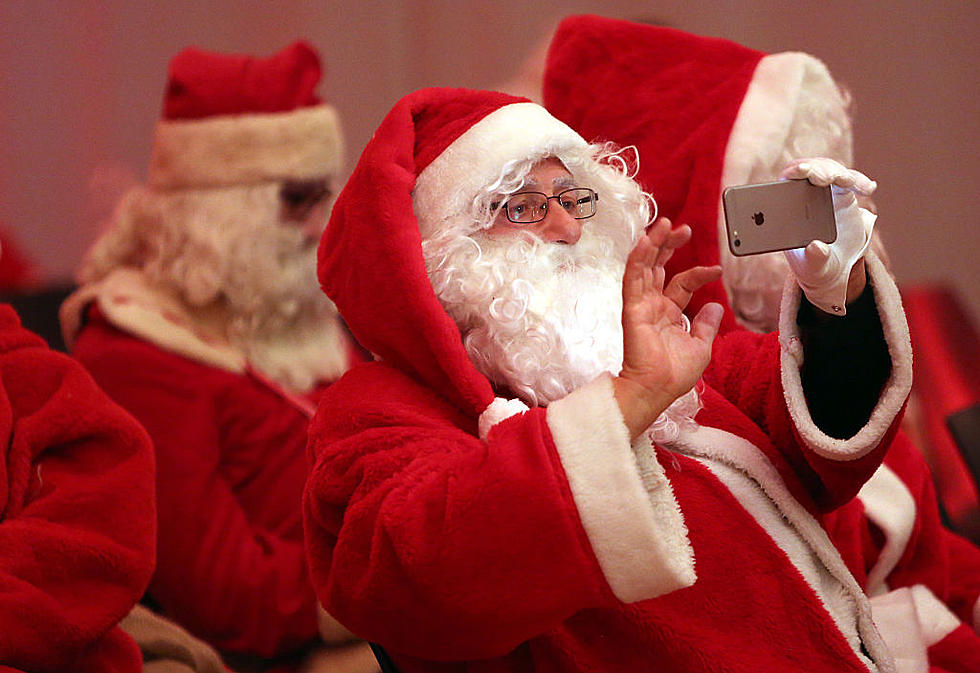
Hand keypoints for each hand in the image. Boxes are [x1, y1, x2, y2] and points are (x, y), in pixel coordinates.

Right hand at [613, 218, 723, 438]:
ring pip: (645, 266)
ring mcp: (641, 305)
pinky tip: (645, 241)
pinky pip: (633, 278)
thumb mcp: (700, 347)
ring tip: (665, 224)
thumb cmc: (675, 374)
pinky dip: (638, 259)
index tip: (718, 268)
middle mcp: (653, 305)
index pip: (682, 283)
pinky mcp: (632, 308)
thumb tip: (714, 305)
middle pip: (660, 267)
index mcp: (668, 313)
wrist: (657, 389)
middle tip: (682, 228)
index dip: (699, 273)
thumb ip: (706, 325)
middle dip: (670, 246)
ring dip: (653, 244)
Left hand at [780, 158, 877, 314]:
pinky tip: (868, 189)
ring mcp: (822, 192)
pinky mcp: (840, 193)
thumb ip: (815, 259)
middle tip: (826, 178)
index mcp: (785, 210)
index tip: (801, 170)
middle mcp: (801, 196)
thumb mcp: (815, 268)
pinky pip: (850, 180)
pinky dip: (859, 182)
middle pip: (807, 171)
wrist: (834, 265)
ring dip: (838, 172)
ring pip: (828, 170)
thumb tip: (816, 247)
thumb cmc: (816, 265)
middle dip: (817, 169)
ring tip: (848, 181)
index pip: (784, 183)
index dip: (793, 173)